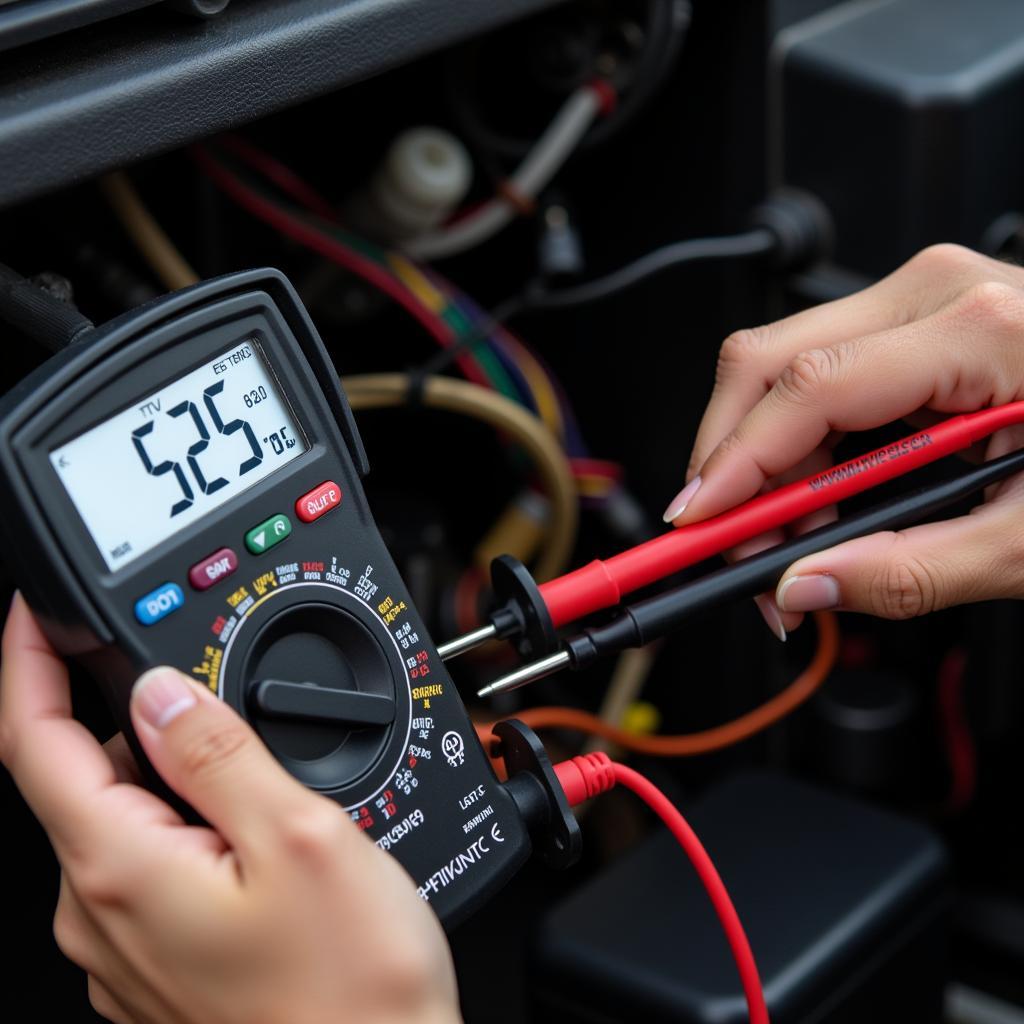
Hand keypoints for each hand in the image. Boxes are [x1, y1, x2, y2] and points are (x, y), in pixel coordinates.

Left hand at [0, 594, 459, 1023]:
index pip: (32, 744)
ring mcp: (127, 950)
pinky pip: (148, 870)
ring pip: (122, 824)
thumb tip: (161, 689)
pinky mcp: (159, 968)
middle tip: (228, 712)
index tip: (33, 616)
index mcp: (123, 870)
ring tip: (265, 799)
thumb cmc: (350, 989)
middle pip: (85, 779)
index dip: (26, 666)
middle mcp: (104, 916)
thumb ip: (219, 751)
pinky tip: (255, 848)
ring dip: (173, 782)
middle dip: (139, 725)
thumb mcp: (299, 834)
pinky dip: (186, 832)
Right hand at [663, 244, 1023, 628]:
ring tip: (796, 534)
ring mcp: (921, 296)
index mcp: (980, 329)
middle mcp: (936, 292)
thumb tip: (807, 584)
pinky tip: (821, 494)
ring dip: (763, 459)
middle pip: (766, 363)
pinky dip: (797, 441)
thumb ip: (912, 571)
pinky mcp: (913, 318)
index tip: (698, 526)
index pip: (807, 389)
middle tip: (736, 543)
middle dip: (730, 463)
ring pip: (779, 366)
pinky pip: (815, 370)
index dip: (734, 464)